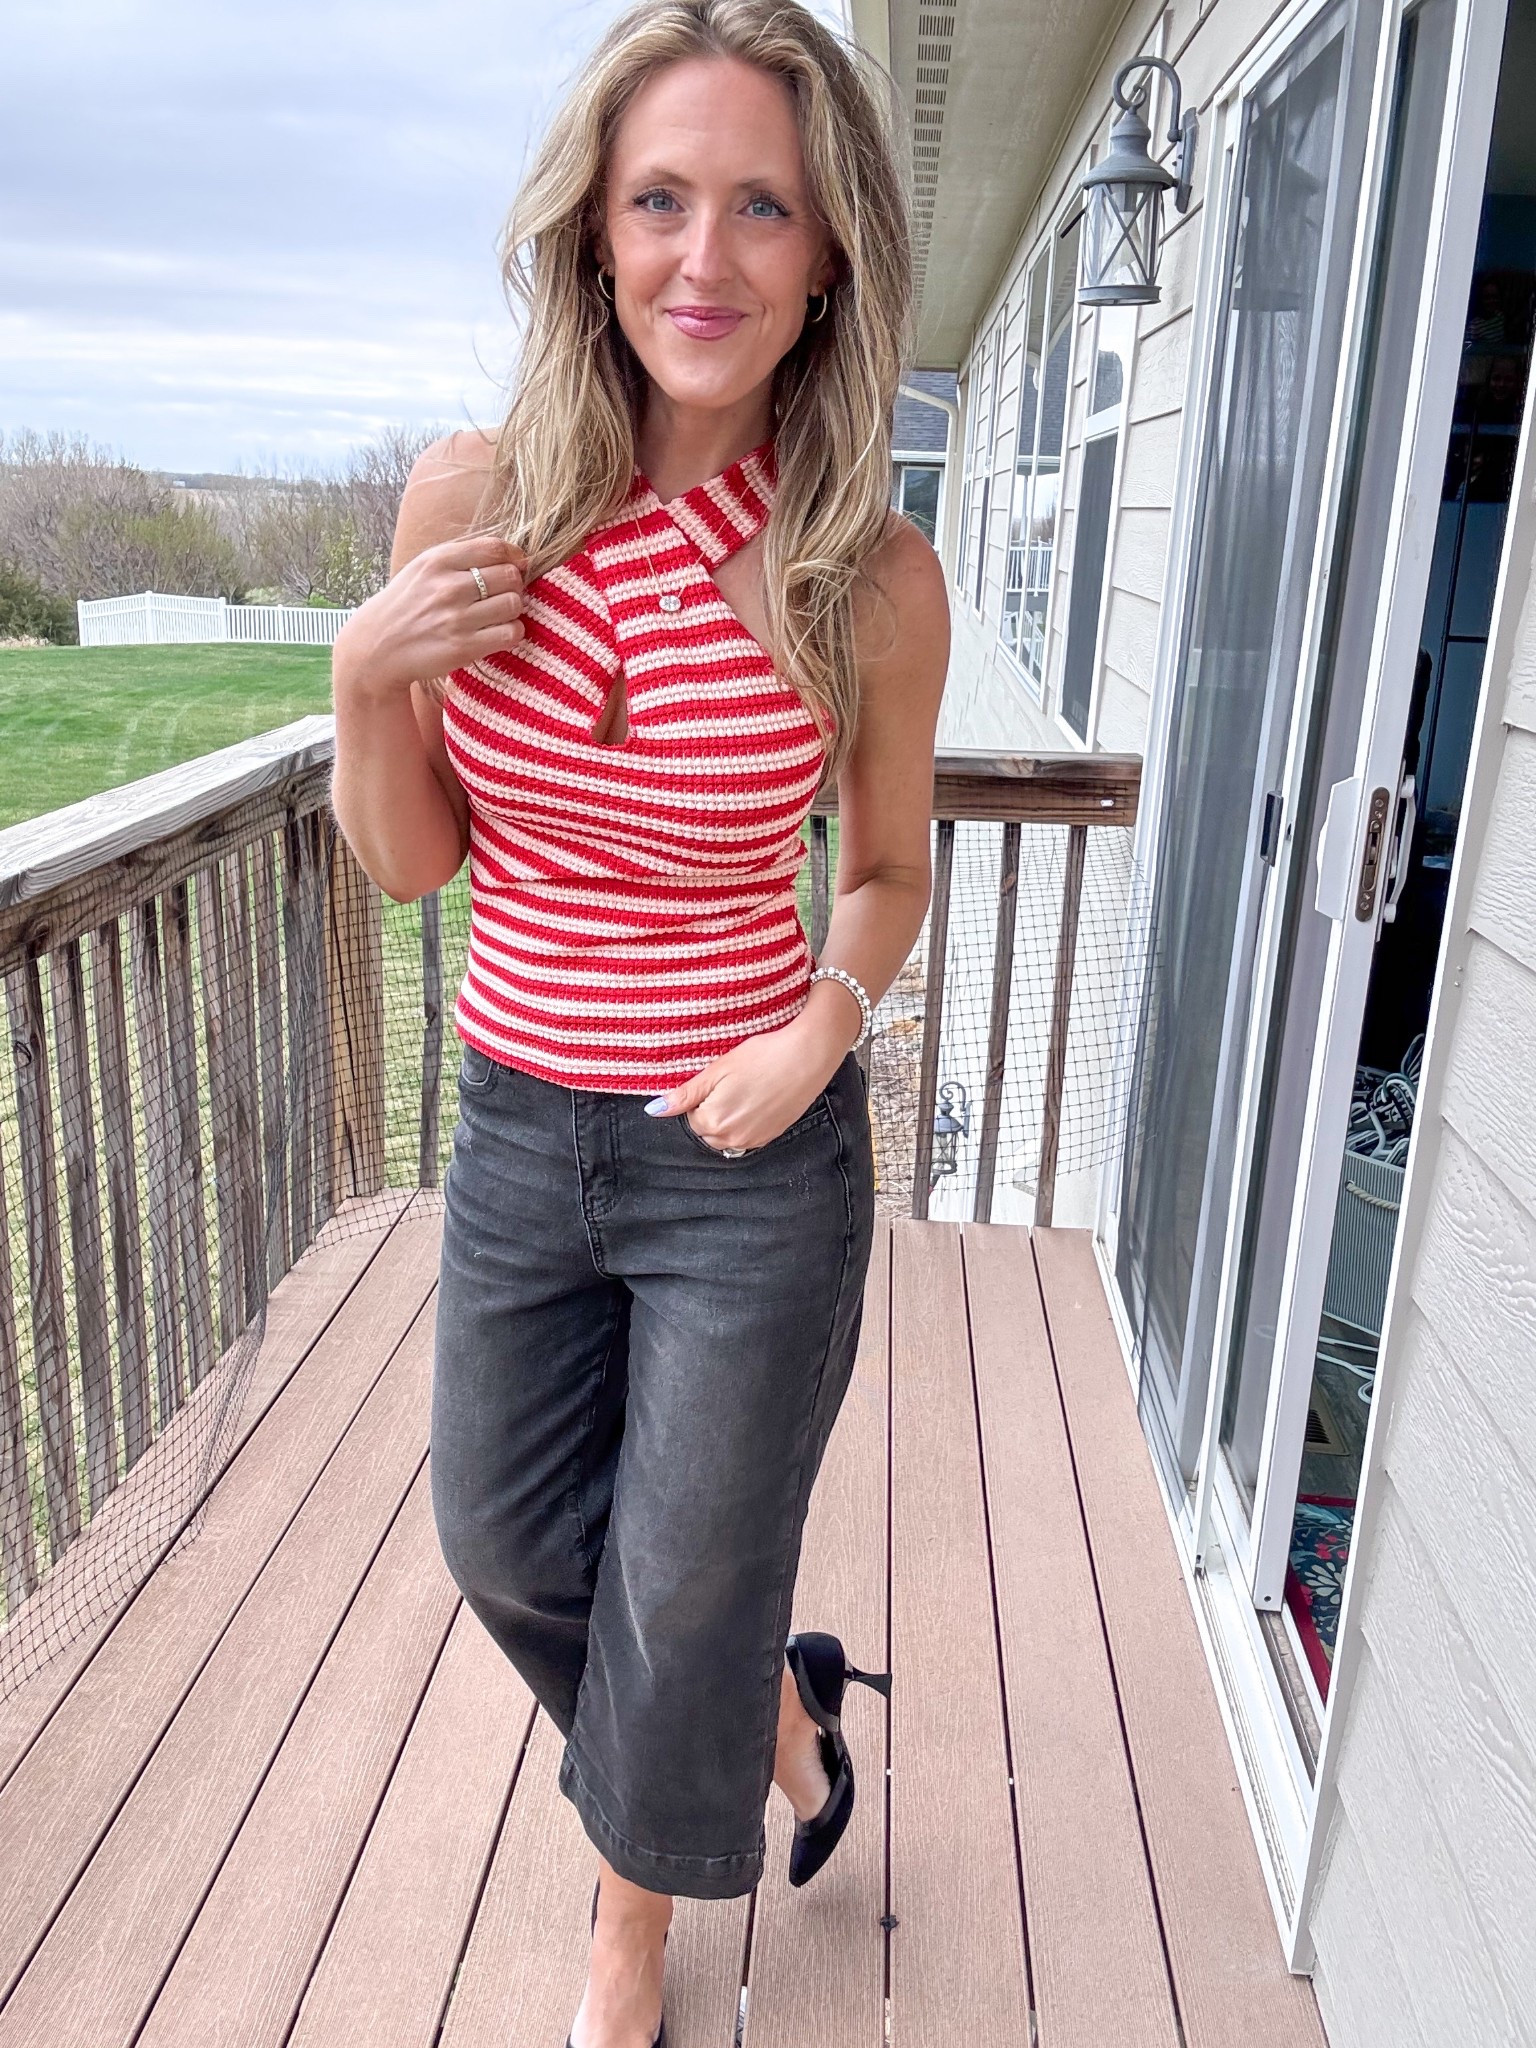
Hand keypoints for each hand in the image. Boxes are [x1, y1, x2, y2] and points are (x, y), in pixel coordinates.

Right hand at [332, 532, 527, 702]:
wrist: (376, 648)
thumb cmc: (406, 605)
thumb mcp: (423, 569)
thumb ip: (461, 558)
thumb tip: (510, 556)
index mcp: (438, 561)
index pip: (495, 548)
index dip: (513, 557)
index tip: (515, 566)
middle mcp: (448, 587)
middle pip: (510, 576)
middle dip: (514, 585)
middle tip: (503, 594)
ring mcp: (456, 618)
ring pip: (513, 604)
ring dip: (513, 610)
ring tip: (499, 615)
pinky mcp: (464, 647)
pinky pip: (510, 633)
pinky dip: (512, 632)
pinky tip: (499, 633)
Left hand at [644, 1014, 849, 1151]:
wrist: (807, 1057)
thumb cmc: (762, 1056)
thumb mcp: (717, 1070)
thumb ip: (685, 1094)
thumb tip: (653, 1110)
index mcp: (712, 1121)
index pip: (691, 1117)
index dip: (701, 1097)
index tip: (718, 1079)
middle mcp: (731, 1137)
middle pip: (707, 1130)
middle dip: (712, 1111)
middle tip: (732, 1083)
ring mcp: (754, 1139)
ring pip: (727, 1136)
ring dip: (728, 1119)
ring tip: (745, 1090)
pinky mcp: (771, 1136)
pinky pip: (747, 1137)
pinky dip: (746, 1123)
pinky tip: (758, 1100)